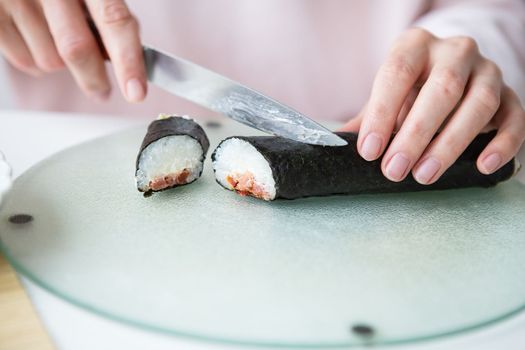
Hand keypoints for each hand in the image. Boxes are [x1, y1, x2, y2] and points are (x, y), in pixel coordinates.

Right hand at [0, 0, 145, 101]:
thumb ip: (109, 16)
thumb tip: (124, 60)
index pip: (114, 21)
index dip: (128, 61)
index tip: (136, 92)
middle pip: (77, 50)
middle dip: (94, 80)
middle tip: (103, 91)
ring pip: (50, 61)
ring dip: (62, 65)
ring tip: (58, 41)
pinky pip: (24, 61)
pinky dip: (37, 61)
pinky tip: (38, 40)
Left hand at [341, 28, 524, 183]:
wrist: (452, 72)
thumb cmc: (411, 88)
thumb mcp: (387, 95)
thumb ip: (368, 117)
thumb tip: (338, 146)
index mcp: (415, 46)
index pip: (396, 73)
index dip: (382, 114)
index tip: (368, 151)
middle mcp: (454, 52)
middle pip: (440, 90)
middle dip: (415, 135)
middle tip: (394, 170)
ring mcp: (487, 70)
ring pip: (478, 104)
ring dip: (450, 144)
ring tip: (424, 175)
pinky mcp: (510, 94)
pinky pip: (515, 117)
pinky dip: (501, 143)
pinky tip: (482, 166)